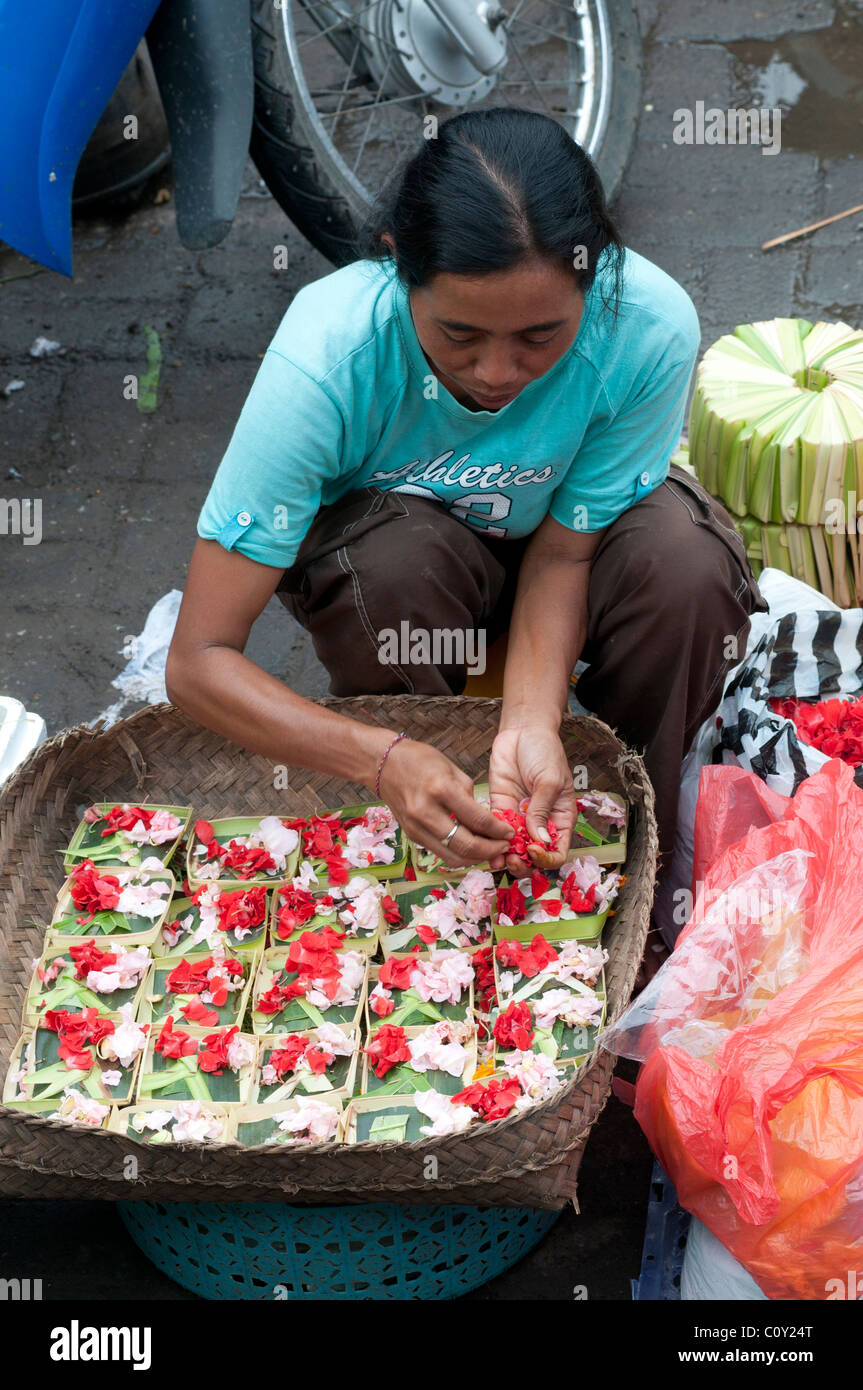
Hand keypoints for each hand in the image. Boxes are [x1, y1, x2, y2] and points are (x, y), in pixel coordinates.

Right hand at [377, 738, 512, 868]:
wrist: (383, 765)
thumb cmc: (420, 760)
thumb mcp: (452, 769)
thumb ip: (470, 796)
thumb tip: (486, 821)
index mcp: (441, 789)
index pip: (477, 819)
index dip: (498, 831)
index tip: (510, 833)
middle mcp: (426, 812)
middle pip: (465, 846)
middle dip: (491, 850)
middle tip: (504, 847)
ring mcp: (416, 827)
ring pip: (453, 857)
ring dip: (476, 858)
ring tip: (490, 850)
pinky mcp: (411, 836)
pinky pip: (441, 853)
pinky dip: (459, 854)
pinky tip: (471, 848)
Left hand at [487, 726, 576, 874]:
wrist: (523, 730)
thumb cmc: (545, 752)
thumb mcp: (550, 781)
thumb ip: (542, 810)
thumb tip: (539, 840)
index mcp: (560, 820)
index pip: (557, 851)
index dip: (546, 858)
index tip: (533, 850)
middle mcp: (540, 823)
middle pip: (533, 856)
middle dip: (523, 863)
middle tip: (512, 860)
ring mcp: (519, 817)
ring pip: (512, 848)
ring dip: (505, 857)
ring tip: (496, 858)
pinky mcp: (500, 808)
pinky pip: (494, 831)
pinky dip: (489, 842)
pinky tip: (483, 845)